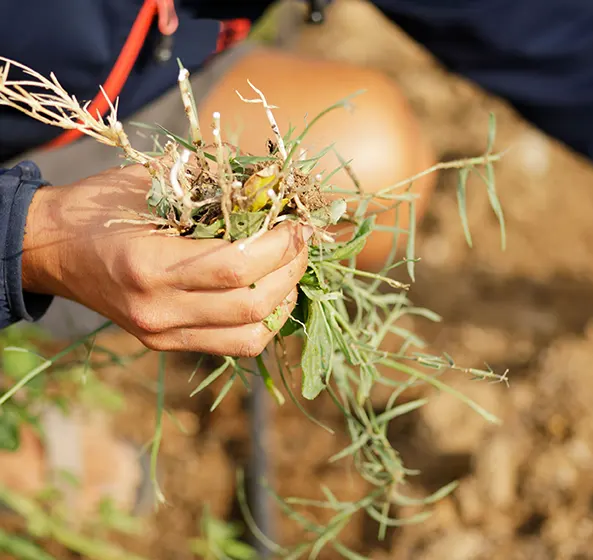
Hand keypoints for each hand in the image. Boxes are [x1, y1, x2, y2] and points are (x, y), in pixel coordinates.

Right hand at [22, 164, 309, 355]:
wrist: (53, 250)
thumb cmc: (98, 207)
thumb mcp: (148, 182)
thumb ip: (210, 183)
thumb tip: (270, 183)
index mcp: (149, 265)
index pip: (237, 268)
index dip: (280, 247)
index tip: (299, 224)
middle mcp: (158, 310)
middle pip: (252, 307)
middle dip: (291, 271)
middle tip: (302, 243)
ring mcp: (162, 334)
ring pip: (248, 338)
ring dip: (284, 303)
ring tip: (290, 270)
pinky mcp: (166, 343)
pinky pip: (232, 345)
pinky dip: (262, 321)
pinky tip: (269, 293)